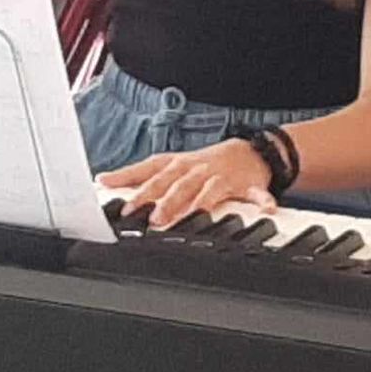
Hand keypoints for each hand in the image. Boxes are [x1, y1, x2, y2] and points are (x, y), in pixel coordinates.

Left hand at [100, 140, 276, 229]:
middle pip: (176, 184)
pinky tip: (266, 209)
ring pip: (209, 191)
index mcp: (176, 164)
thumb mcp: (171, 167)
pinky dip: (262, 202)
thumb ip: (141, 176)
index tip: (111, 189)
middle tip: (151, 218)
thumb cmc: (203, 165)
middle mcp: (195, 169)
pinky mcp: (245, 186)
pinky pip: (256, 195)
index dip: (131, 179)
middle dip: (164, 200)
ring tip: (193, 216)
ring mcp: (220, 177)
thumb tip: (104, 180)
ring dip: (201, 204)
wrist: (247, 153)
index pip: (150, 169)